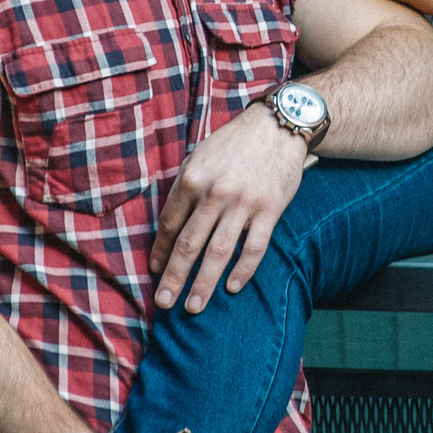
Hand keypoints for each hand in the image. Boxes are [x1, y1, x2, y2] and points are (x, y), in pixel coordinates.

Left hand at [152, 103, 311, 311]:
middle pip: (190, 245)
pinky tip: (232, 288)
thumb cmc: (234, 142)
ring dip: (204, 283)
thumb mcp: (200, 156)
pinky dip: (243, 270)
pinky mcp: (270, 209)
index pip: (170, 224)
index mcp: (192, 178)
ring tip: (193, 306)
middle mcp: (215, 193)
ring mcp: (244, 203)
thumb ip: (185, 188)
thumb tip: (170, 226)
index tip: (154, 270)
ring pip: (219, 252)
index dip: (160, 251)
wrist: (277, 126)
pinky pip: (254, 247)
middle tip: (164, 302)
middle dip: (174, 277)